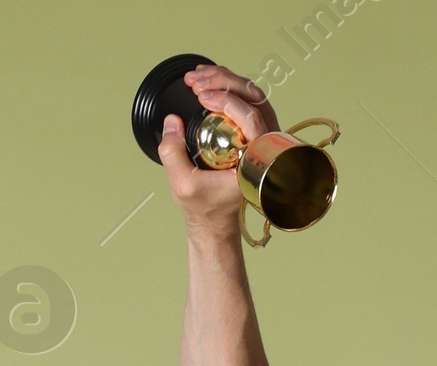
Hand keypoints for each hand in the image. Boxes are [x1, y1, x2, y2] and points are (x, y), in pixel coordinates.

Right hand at [159, 63, 279, 228]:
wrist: (214, 215)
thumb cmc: (204, 205)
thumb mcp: (182, 184)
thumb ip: (172, 153)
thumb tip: (172, 120)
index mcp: (255, 163)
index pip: (252, 119)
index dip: (227, 101)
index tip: (202, 97)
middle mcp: (265, 147)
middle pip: (253, 99)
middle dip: (223, 82)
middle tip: (196, 82)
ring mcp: (261, 136)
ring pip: (251, 95)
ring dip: (224, 80)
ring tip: (197, 79)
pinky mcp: (252, 131)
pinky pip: (245, 99)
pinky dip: (226, 86)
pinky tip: (207, 81)